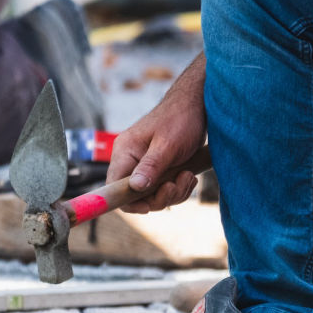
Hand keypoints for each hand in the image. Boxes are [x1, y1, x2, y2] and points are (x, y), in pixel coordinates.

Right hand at [109, 53, 206, 213]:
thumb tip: (134, 187)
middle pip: (136, 196)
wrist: (198, 106)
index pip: (114, 186)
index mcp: (125, 152)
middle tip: (177, 184)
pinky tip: (189, 175)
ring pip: (154, 196)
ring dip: (174, 192)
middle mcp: (131, 160)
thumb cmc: (181, 119)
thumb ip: (150, 167)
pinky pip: (164, 190)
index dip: (129, 201)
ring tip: (188, 176)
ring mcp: (145, 166)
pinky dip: (179, 188)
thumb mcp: (167, 145)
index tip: (149, 206)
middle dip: (161, 196)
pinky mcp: (159, 170)